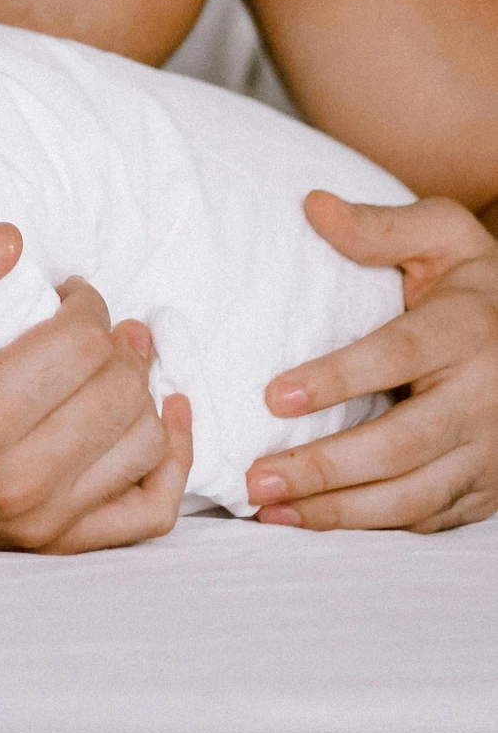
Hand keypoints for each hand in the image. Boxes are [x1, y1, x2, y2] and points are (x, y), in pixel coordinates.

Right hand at [0, 224, 192, 551]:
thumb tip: (13, 240)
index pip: (83, 343)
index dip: (84, 302)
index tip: (60, 293)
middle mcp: (16, 479)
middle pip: (120, 391)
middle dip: (114, 340)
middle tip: (84, 320)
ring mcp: (39, 521)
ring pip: (143, 443)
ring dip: (138, 389)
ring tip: (108, 359)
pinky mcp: (52, 543)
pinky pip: (148, 512)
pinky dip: (170, 461)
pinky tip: (163, 415)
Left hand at [247, 191, 497, 532]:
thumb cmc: (476, 282)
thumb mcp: (443, 235)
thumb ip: (381, 227)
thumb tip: (313, 206)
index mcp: (467, 330)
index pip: (397, 356)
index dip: (336, 379)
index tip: (272, 396)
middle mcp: (484, 397)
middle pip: (401, 444)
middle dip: (325, 467)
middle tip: (258, 477)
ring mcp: (489, 450)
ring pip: (413, 496)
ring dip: (339, 511)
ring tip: (271, 509)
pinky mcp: (487, 487)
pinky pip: (428, 518)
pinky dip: (372, 527)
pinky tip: (316, 522)